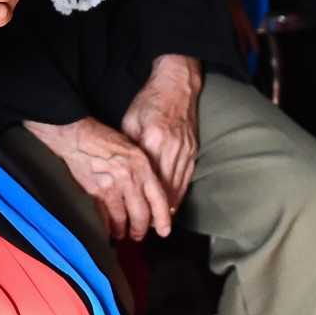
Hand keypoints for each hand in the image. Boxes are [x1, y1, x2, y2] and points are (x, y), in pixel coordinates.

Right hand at [24, 117, 169, 240]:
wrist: (78, 136)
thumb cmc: (104, 140)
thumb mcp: (133, 150)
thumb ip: (143, 172)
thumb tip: (148, 196)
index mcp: (142, 165)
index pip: (158, 198)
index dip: (162, 218)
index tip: (164, 231)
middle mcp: (129, 177)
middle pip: (140, 213)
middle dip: (140, 229)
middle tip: (138, 235)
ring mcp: (112, 185)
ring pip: (121, 217)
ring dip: (122, 230)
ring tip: (122, 234)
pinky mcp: (95, 191)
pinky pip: (104, 214)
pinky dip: (107, 224)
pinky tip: (109, 227)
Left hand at [118, 53, 201, 230]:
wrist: (178, 85)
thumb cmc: (149, 101)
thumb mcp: (129, 121)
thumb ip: (128, 147)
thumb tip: (121, 170)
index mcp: (154, 141)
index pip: (148, 179)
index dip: (141, 200)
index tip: (132, 214)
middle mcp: (172, 149)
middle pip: (164, 189)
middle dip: (155, 211)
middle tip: (144, 228)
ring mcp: (186, 151)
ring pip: (178, 187)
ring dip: (168, 207)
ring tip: (157, 224)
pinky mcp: (194, 151)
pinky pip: (187, 179)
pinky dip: (179, 193)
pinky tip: (172, 205)